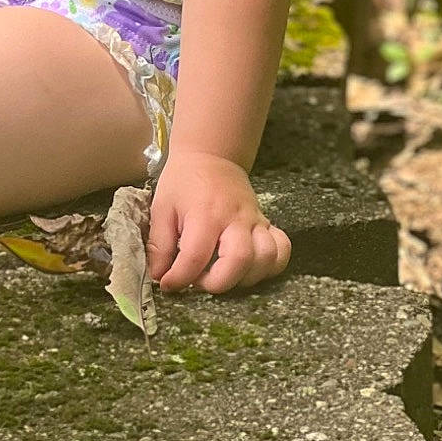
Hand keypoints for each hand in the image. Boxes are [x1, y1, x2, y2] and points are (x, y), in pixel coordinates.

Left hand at [146, 149, 290, 294]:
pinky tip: (250, 268)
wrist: (210, 155)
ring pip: (266, 258)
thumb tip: (159, 276)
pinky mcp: (267, 223)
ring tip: (222, 275)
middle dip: (217, 283)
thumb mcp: (162, 207)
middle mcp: (235, 218)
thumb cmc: (184, 182)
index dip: (179, 279)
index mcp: (205, 213)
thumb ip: (159, 244)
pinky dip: (271, 266)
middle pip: (239, 260)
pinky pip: (282, 249)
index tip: (168, 284)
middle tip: (198, 281)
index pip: (195, 257)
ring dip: (245, 278)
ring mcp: (256, 220)